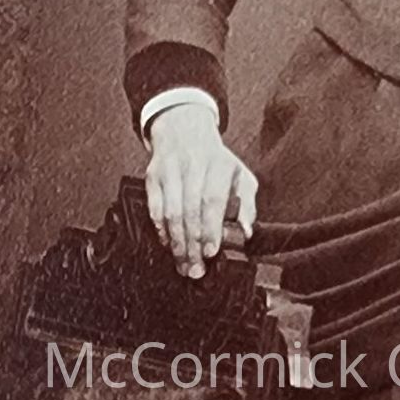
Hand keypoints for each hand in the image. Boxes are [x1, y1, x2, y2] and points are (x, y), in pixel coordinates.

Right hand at [144, 101, 257, 279]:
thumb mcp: (240, 176)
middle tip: (196, 268)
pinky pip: (154, 208)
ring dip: (176, 243)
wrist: (185, 131)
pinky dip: (160, 230)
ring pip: (170, 213)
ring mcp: (170, 171)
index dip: (210, 228)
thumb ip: (246, 205)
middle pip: (190, 211)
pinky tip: (169, 244)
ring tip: (183, 263)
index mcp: (218, 165)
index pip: (213, 200)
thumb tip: (246, 232)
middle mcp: (193, 165)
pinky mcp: (153, 177)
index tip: (211, 251)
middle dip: (193, 244)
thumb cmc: (216, 160)